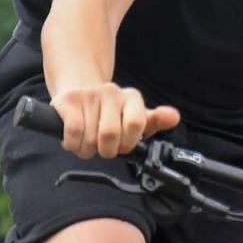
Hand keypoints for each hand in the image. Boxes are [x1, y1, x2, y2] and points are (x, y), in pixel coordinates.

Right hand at [51, 83, 180, 158]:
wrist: (79, 93)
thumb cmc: (110, 113)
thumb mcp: (135, 118)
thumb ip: (155, 121)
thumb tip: (174, 117)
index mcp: (131, 98)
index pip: (136, 123)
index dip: (128, 142)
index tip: (124, 146)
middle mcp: (112, 92)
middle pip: (110, 134)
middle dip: (106, 150)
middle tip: (104, 146)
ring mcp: (89, 95)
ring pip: (90, 138)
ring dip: (87, 150)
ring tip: (88, 142)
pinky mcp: (69, 101)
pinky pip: (73, 134)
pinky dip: (73, 145)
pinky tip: (75, 140)